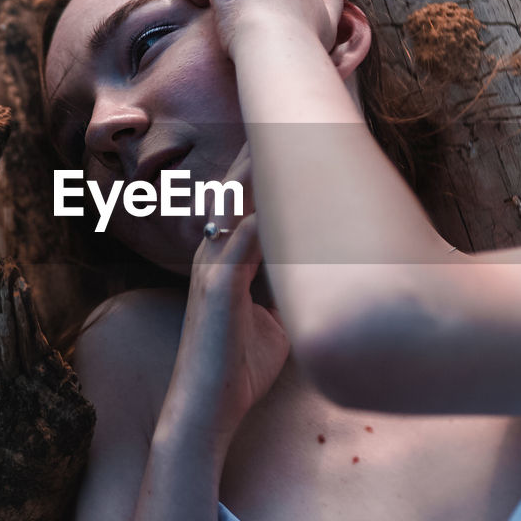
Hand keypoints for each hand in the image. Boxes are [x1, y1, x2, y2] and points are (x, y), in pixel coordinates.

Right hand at [163, 144, 289, 451]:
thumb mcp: (273, 323)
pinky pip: (238, 244)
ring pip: (236, 203)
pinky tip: (278, 192)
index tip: (298, 126)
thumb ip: (287, 294)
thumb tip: (317, 285)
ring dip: (260, 168)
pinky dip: (257, 217)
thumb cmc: (237, 370)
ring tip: (285, 128)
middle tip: (294, 107)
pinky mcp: (216, 292)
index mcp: (229, 256)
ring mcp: (213, 269)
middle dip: (267, 146)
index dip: (274, 160)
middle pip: (242, 185)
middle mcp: (216, 252)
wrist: (204, 413)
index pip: (253, 195)